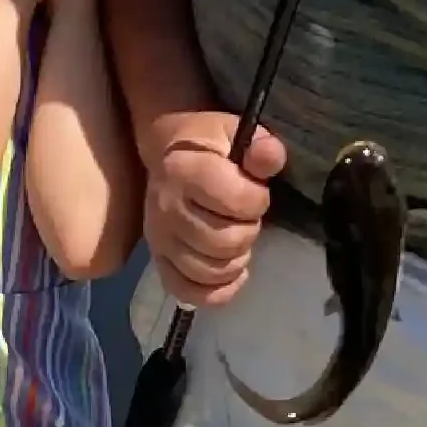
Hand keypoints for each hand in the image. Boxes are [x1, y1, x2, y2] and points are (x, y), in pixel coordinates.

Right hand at [144, 109, 287, 309]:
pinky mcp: (158, 260)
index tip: (254, 189)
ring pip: (211, 271)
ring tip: (235, 238)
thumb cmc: (209, 145)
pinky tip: (231, 273)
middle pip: (225, 242)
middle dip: (248, 230)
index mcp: (185, 170)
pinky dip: (217, 290)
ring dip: (236, 259)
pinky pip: (189, 292)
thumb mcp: (237, 133)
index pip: (238, 202)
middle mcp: (166, 208)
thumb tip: (269, 156)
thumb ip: (260, 147)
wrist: (169, 154)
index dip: (258, 199)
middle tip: (244, 216)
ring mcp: (160, 239)